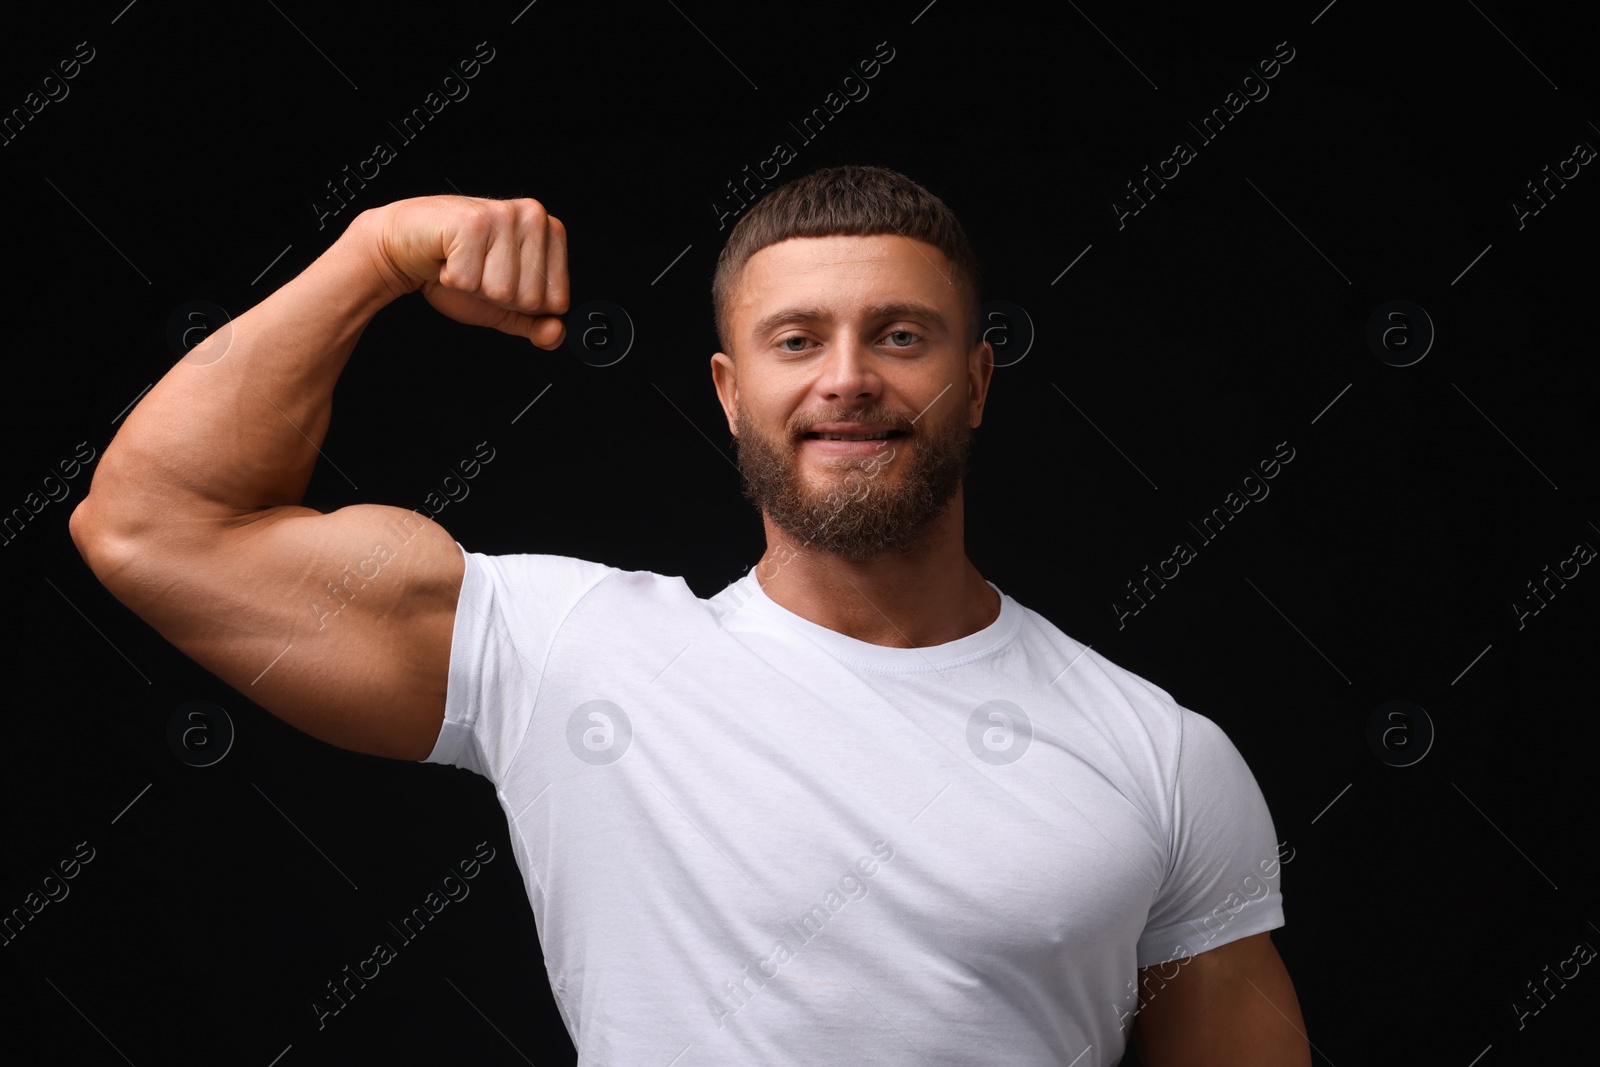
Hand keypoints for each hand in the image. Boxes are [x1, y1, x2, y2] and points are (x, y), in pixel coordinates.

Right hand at [366, 195, 569, 348]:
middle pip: (530, 299)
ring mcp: (503, 216)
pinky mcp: (471, 223)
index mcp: (551, 233)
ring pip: (501, 291)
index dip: (522, 303)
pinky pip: (469, 281)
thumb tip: (555, 334)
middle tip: (478, 270)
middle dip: (496, 296)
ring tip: (464, 263)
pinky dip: (451, 279)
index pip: (557, 301)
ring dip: (473, 287)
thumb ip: (534, 323)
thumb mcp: (504, 305)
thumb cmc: (455, 267)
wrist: (407, 247)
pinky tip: (448, 258)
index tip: (501, 279)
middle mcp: (534, 217)